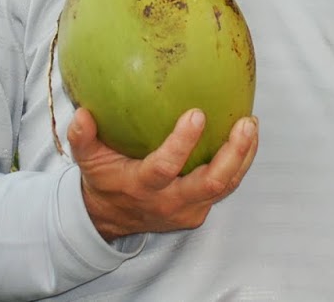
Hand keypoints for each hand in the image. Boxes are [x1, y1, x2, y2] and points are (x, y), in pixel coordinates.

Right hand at [67, 106, 258, 241]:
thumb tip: (83, 114)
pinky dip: (239, 162)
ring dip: (243, 156)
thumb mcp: (87, 160)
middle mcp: (170, 202)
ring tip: (251, 124)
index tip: (196, 114)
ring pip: (225, 186)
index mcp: (142, 186)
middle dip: (232, 154)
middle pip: (211, 183)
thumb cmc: (103, 179)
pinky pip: (225, 186)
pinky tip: (246, 134)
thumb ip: (81, 137)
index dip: (182, 144)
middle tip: (245, 123)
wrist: (111, 219)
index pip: (165, 168)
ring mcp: (189, 209)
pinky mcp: (199, 210)